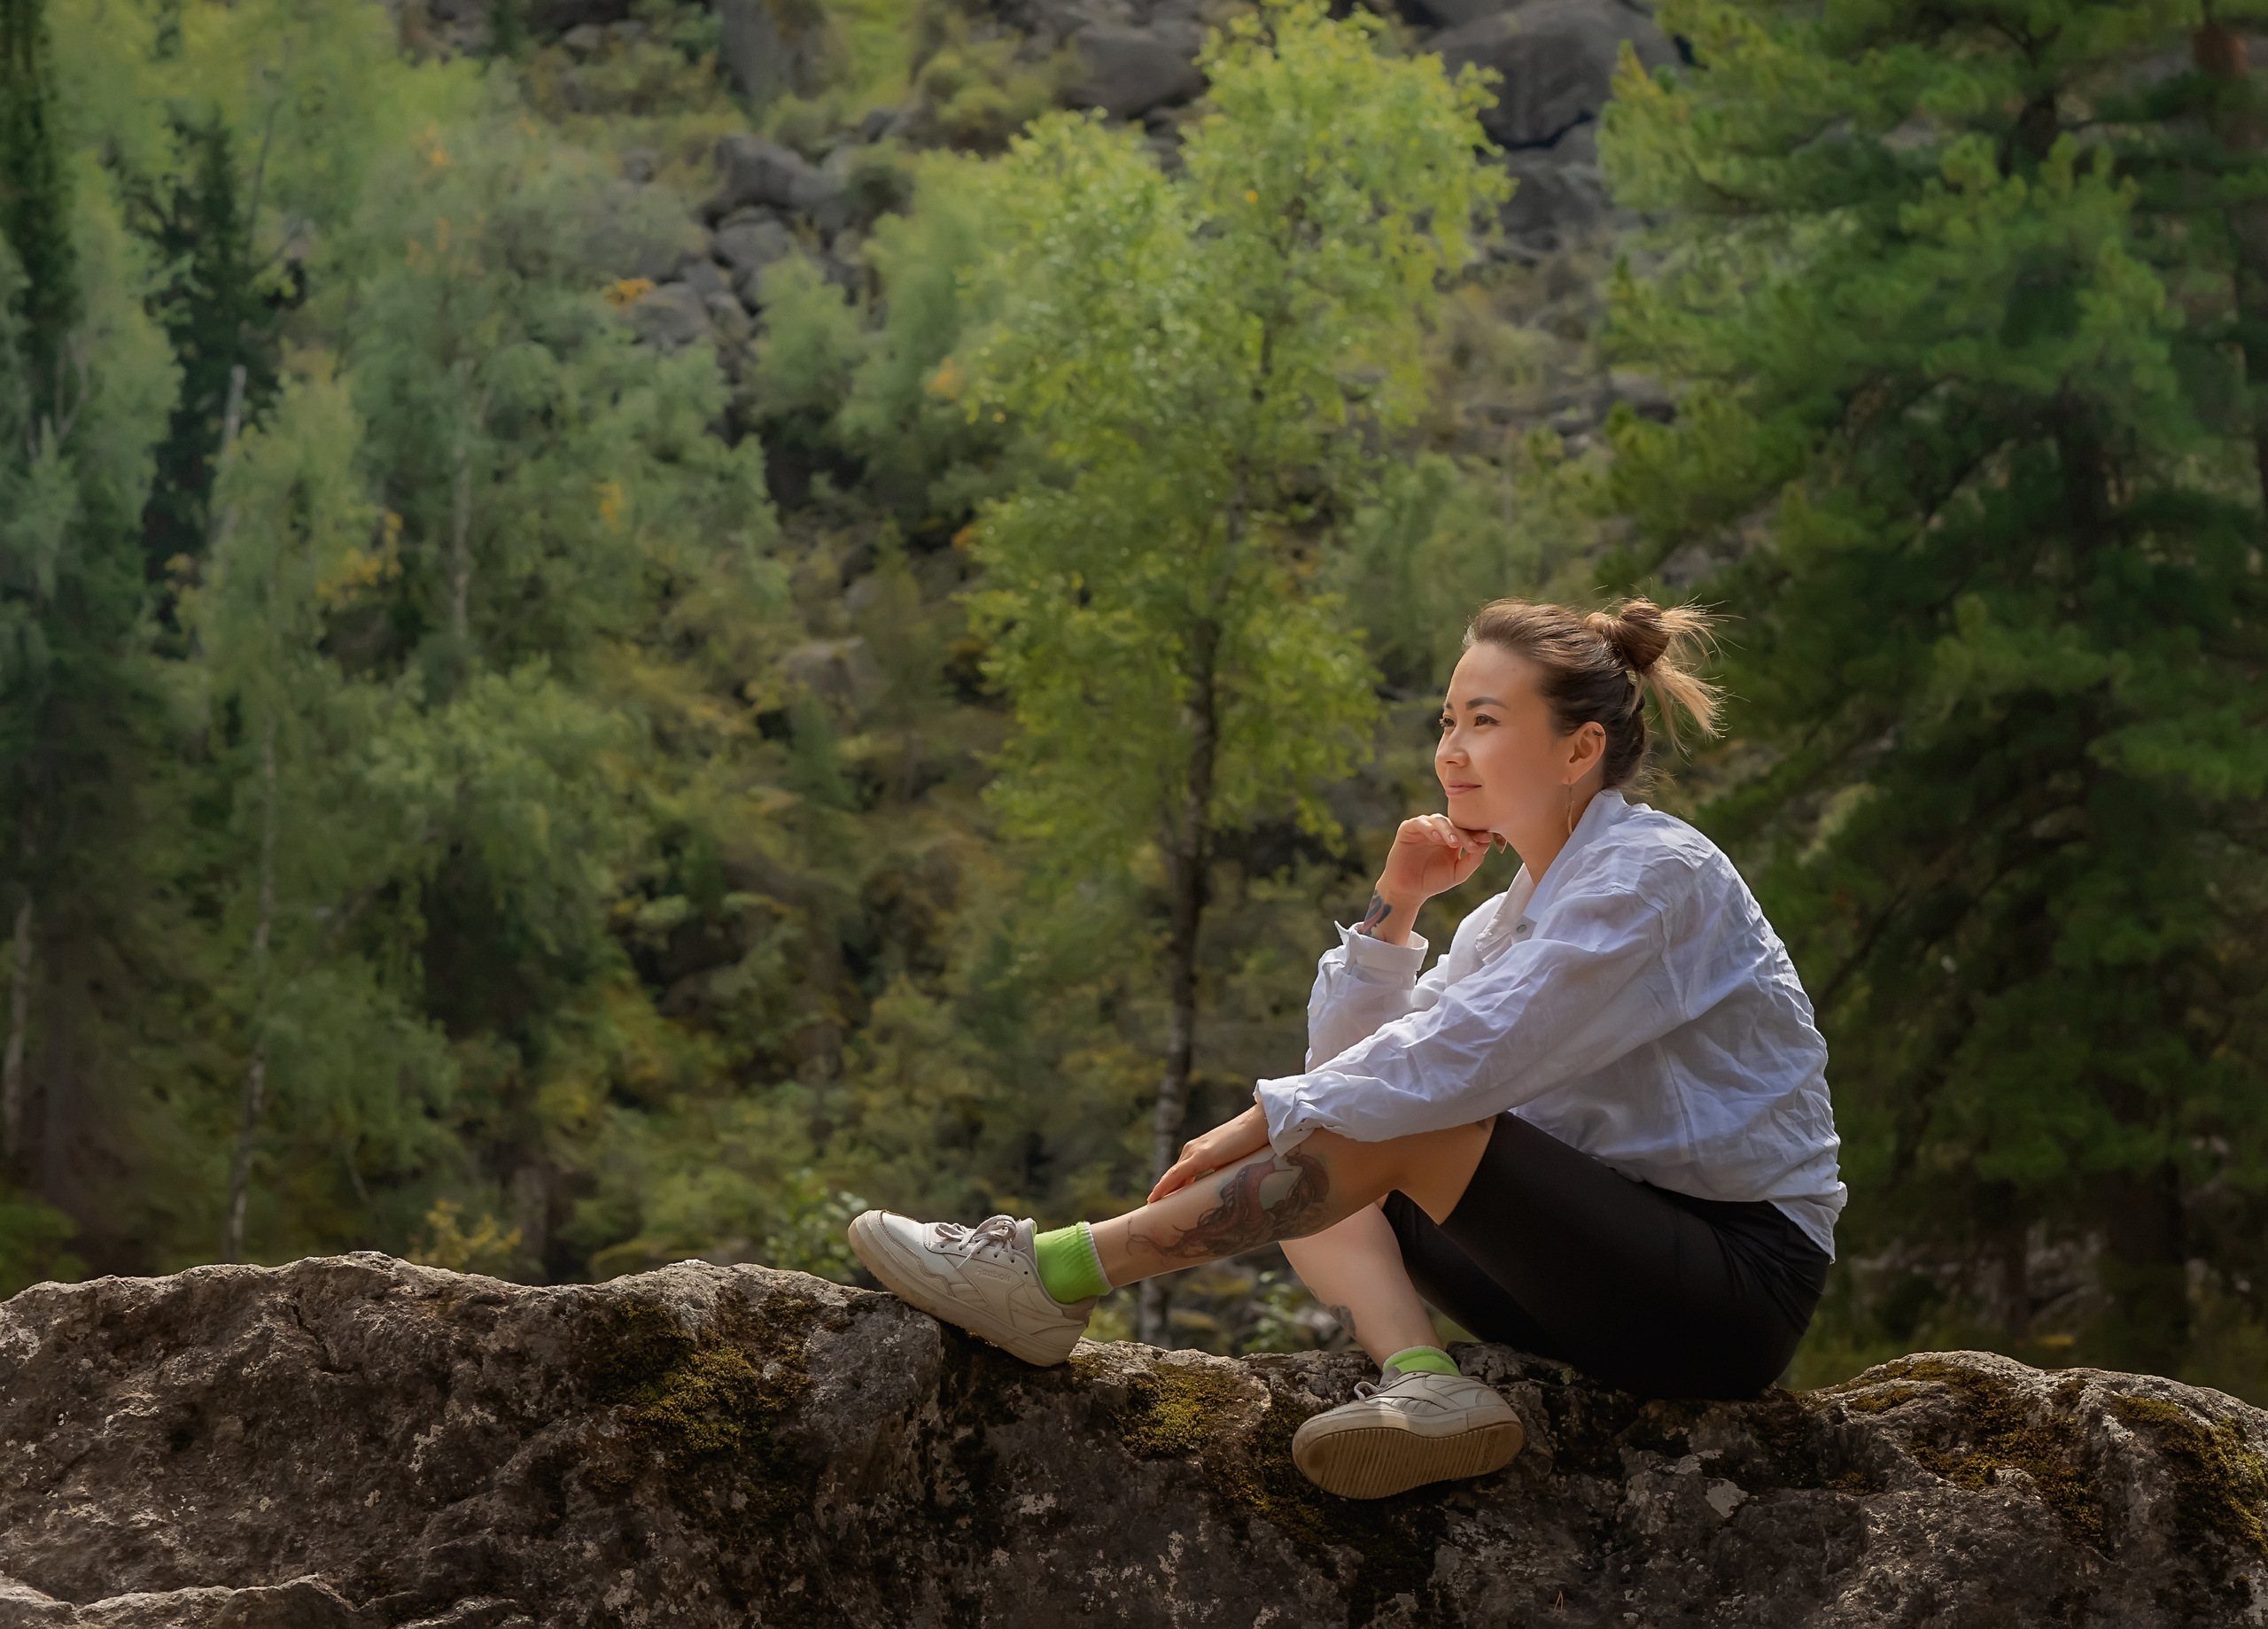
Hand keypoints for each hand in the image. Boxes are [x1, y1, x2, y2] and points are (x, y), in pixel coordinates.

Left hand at [1149, 1104, 1270, 1203]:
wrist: (1260, 1124)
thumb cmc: (1250, 1143)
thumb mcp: (1231, 1162)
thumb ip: (1221, 1173)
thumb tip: (1218, 1191)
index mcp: (1200, 1150)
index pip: (1180, 1173)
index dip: (1170, 1188)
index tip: (1161, 1203)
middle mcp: (1192, 1149)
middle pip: (1173, 1176)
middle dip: (1164, 1193)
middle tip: (1154, 1211)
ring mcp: (1195, 1151)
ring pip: (1172, 1176)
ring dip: (1162, 1192)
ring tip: (1153, 1208)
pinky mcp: (1201, 1156)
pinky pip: (1176, 1175)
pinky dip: (1164, 1187)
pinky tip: (1155, 1198)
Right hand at [1374, 813, 1501, 910]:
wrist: (1409, 890)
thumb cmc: (1433, 881)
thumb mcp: (1458, 873)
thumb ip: (1473, 860)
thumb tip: (1485, 845)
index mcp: (1453, 837)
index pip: (1467, 829)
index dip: (1477, 833)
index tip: (1487, 839)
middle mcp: (1439, 830)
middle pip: (1455, 824)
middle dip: (1464, 834)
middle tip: (1471, 844)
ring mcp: (1423, 828)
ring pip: (1438, 820)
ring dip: (1448, 830)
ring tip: (1454, 843)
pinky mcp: (1408, 829)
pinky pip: (1419, 823)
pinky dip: (1428, 828)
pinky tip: (1435, 838)